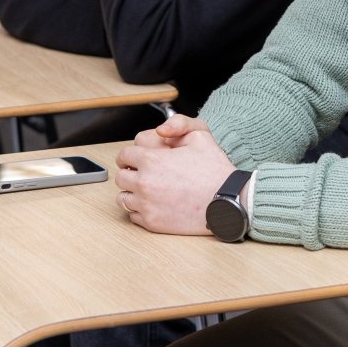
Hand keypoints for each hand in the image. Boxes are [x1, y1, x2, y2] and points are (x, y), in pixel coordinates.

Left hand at [113, 115, 235, 235]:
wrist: (226, 202)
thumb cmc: (214, 170)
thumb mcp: (201, 135)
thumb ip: (178, 123)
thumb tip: (160, 130)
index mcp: (151, 160)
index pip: (124, 155)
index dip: (132, 155)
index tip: (139, 159)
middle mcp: (144, 182)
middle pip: (121, 176)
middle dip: (131, 172)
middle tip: (145, 173)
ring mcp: (146, 204)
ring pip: (123, 197)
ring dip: (132, 192)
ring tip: (149, 190)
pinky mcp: (152, 222)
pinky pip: (132, 215)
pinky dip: (140, 209)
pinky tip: (154, 204)